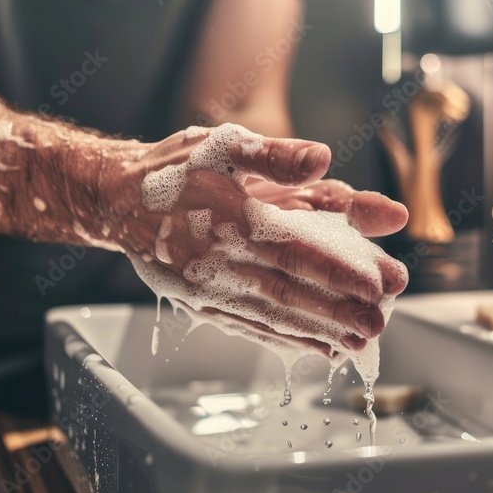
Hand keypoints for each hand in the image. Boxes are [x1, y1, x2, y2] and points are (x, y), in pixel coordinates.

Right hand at [101, 125, 407, 354]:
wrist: (116, 200)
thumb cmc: (173, 168)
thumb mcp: (221, 145)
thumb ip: (274, 155)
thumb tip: (322, 158)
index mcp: (229, 218)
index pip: (293, 249)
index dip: (336, 269)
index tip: (375, 284)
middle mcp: (218, 260)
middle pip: (287, 290)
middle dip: (336, 311)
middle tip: (377, 325)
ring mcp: (208, 288)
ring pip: (271, 315)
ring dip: (317, 332)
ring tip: (357, 343)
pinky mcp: (201, 304)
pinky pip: (248, 326)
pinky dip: (284, 340)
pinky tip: (315, 348)